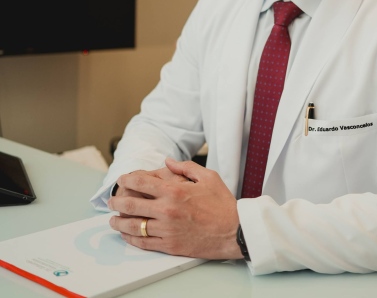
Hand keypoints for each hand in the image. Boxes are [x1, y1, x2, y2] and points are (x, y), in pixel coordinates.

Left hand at [108, 158, 241, 259]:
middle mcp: (167, 210)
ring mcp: (167, 229)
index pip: (142, 183)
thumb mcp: (208, 176)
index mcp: (175, 191)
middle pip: (132, 205)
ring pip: (134, 226)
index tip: (122, 180)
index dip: (127, 180)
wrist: (234, 230)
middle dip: (117, 202)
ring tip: (113, 220)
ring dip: (119, 222)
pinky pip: (143, 243)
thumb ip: (186, 167)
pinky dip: (131, 238)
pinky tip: (127, 234)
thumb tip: (167, 161)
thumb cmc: (222, 203)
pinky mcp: (169, 246)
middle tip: (111, 201)